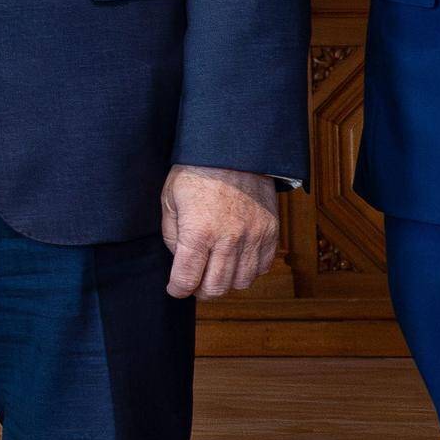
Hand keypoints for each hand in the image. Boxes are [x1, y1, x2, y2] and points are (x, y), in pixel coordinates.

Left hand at [160, 162, 282, 302]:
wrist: (233, 149)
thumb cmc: (197, 171)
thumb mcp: (169, 199)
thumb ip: (172, 235)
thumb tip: (179, 261)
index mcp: (198, 231)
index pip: (186, 280)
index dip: (177, 289)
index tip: (175, 288)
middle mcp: (228, 239)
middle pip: (215, 288)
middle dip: (200, 290)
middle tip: (194, 281)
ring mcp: (253, 236)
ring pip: (241, 282)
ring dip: (225, 282)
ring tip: (216, 269)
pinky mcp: (270, 232)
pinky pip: (262, 267)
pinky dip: (248, 270)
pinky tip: (236, 259)